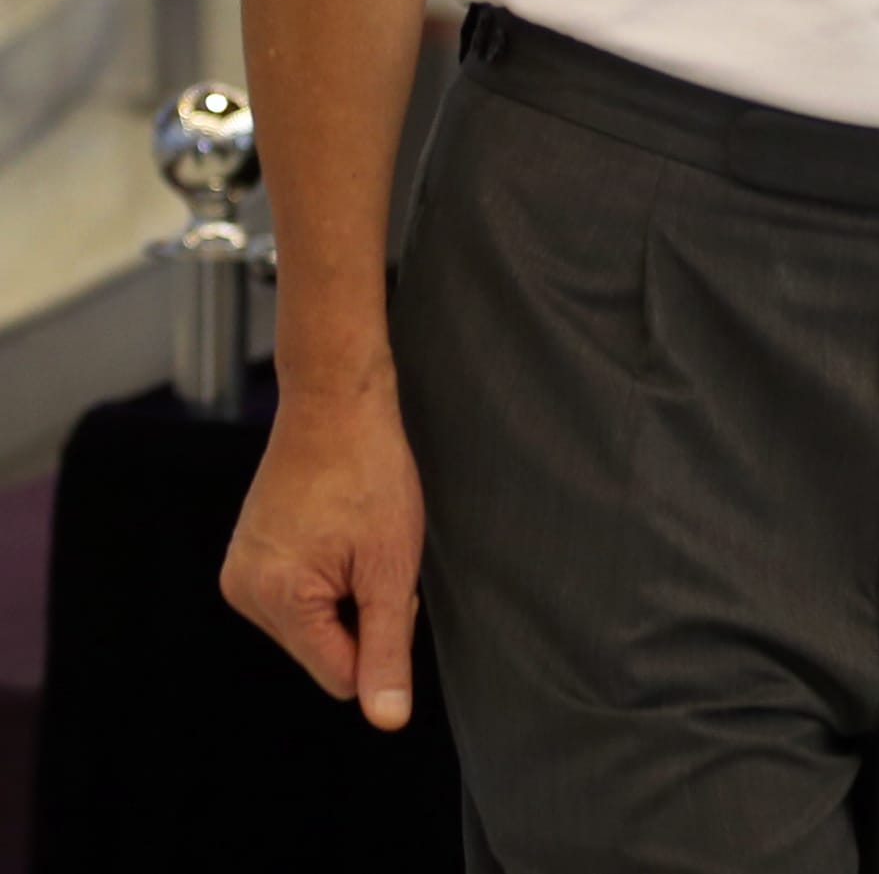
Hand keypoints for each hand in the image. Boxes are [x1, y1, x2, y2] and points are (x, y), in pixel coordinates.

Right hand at [218, 374, 423, 730]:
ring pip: (310, 625)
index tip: (389, 580)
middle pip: (322, 650)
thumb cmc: (371, 476)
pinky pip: (293, 596)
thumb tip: (387, 720)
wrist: (335, 405)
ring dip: (343, 595)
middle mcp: (243, 593)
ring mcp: (238, 573)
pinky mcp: (245, 557)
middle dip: (359, 614)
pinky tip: (335, 533)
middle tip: (374, 553)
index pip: (339, 673)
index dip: (381, 636)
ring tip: (353, 539)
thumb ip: (388, 649)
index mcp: (276, 601)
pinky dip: (323, 577)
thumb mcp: (393, 568)